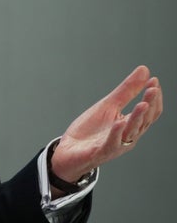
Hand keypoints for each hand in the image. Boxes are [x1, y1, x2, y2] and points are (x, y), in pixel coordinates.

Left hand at [50, 65, 161, 189]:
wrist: (68, 151)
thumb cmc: (90, 131)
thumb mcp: (108, 106)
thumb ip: (126, 90)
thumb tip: (144, 71)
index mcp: (130, 125)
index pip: (149, 112)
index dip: (154, 97)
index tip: (154, 81)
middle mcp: (127, 137)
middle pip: (144, 121)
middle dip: (150, 104)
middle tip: (153, 89)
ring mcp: (115, 145)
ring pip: (131, 132)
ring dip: (137, 117)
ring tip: (143, 103)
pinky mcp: (101, 151)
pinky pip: (111, 143)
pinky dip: (116, 132)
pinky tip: (119, 122)